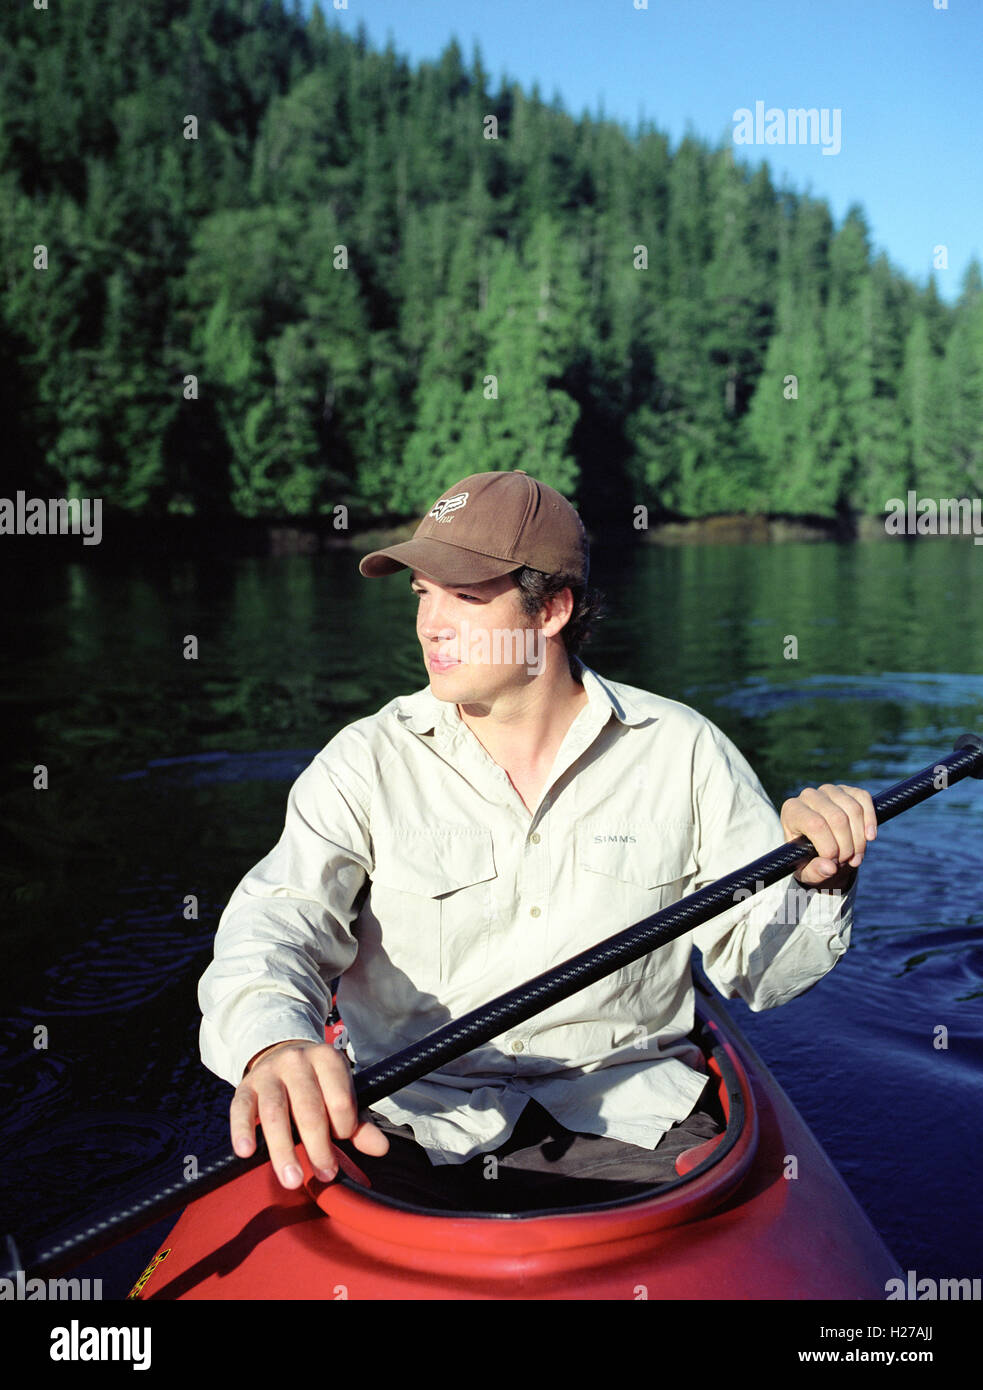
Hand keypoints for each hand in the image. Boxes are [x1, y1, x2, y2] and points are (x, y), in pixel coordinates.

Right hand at [230, 1039, 388, 1189]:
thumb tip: (381, 1148)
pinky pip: (241, 1108)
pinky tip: (247, 1152)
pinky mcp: (245, 1085)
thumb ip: (360, 1124)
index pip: (340, 1100)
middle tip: (325, 1175)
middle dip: (318, 1146)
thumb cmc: (318, 1084)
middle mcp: (297, 1061)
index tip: (342, 1141)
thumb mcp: (341, 1095)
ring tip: (291, 1179)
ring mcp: (269, 1073)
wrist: (282, 1055)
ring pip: (275, 1112)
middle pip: (308, 1109)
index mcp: (328, 1059)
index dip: (344, 1128)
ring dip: (283, 1149)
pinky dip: (242, 1130)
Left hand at [780, 783, 877, 888]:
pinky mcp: (848, 790)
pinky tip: (870, 837)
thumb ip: (814, 871)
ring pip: (853, 810)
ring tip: (855, 857)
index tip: (832, 862)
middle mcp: (808, 796)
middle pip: (837, 818)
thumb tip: (830, 868)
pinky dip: (870, 820)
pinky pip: (864, 799)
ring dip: (859, 839)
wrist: (821, 848)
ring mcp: (829, 790)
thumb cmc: (808, 859)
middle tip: (845, 862)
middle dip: (847, 846)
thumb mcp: (806, 871)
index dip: (829, 847)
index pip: (815, 824)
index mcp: (792, 811)